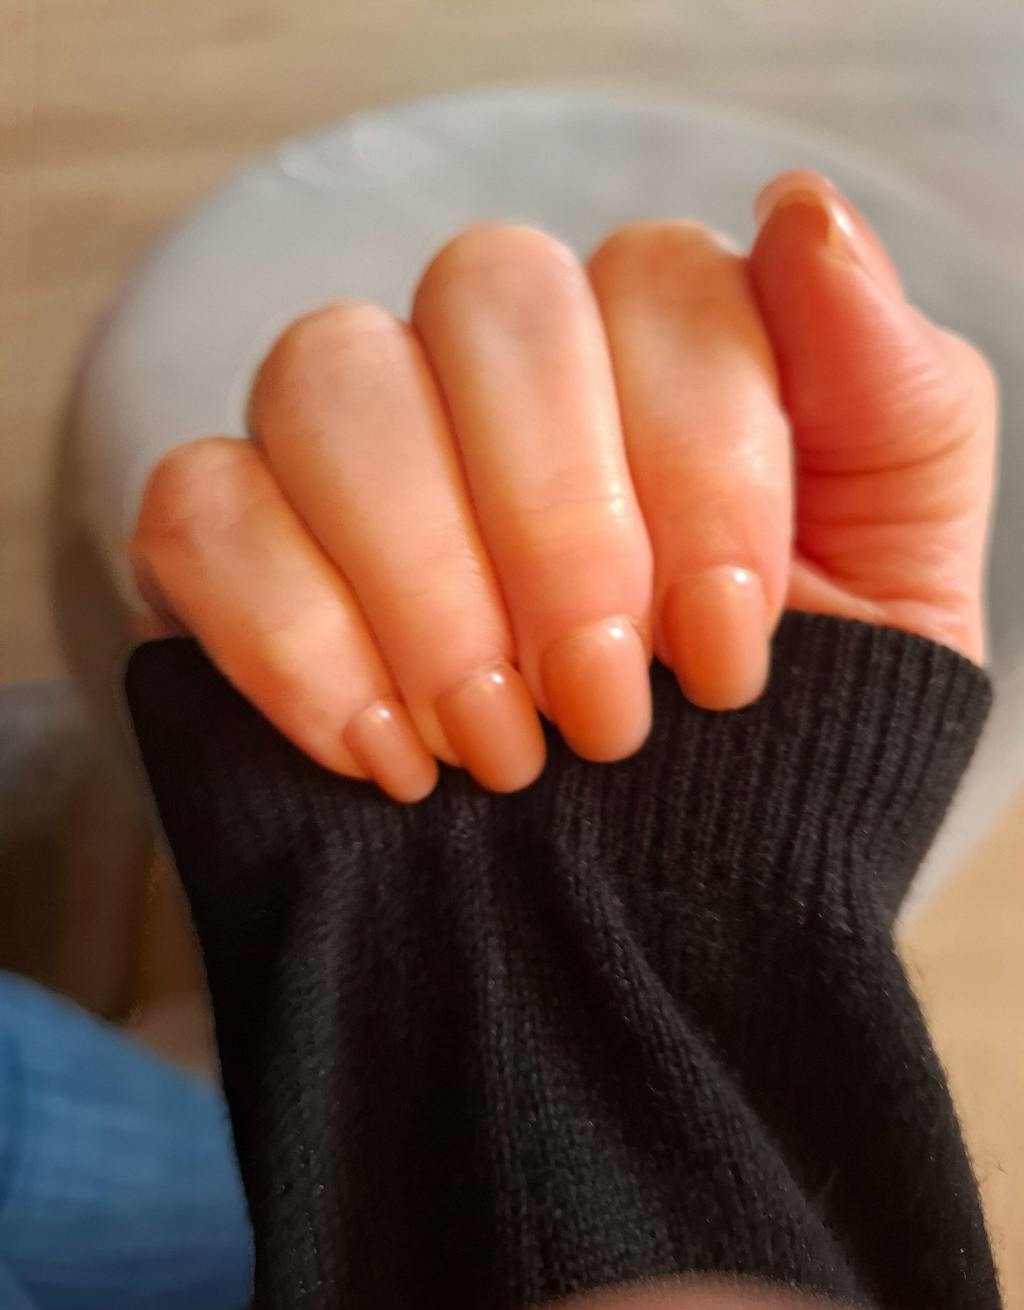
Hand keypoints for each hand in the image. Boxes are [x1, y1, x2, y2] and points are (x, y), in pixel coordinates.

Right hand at [130, 170, 996, 801]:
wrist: (651, 896)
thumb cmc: (776, 731)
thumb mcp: (893, 584)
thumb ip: (892, 394)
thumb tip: (804, 210)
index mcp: (661, 343)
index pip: (660, 281)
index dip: (702, 471)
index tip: (727, 656)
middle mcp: (495, 358)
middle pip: (488, 293)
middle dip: (562, 529)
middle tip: (609, 713)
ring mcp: (352, 439)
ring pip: (330, 378)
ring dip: (430, 587)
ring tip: (502, 751)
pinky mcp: (229, 538)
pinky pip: (197, 507)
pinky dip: (292, 642)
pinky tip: (386, 756)